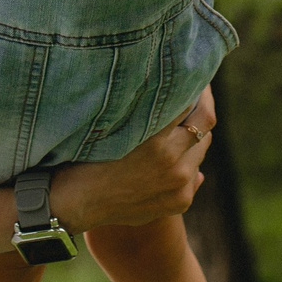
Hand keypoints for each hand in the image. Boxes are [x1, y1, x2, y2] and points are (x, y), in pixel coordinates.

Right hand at [51, 88, 214, 229]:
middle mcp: (173, 165)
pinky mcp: (179, 202)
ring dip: (193, 137)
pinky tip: (173, 155)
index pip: (197, 107)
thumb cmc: (86, 154)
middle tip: (193, 95)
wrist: (75, 202)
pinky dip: (187, 163)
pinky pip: (195, 175)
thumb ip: (149, 114)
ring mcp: (179, 187)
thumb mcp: (115, 126)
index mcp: (157, 143)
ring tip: (177, 126)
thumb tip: (180, 100)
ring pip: (201, 150)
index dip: (199, 90)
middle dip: (200, 109)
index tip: (195, 78)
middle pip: (206, 126)